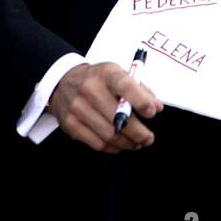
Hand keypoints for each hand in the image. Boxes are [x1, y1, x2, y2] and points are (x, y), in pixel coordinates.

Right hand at [48, 61, 163, 153]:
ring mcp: (78, 108)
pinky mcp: (71, 125)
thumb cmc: (98, 79)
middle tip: (149, 138)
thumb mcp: (117, 73)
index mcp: (106, 73)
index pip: (125, 86)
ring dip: (128, 143)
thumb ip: (139, 89)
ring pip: (110, 135)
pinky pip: (97, 143)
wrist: (63, 82)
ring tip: (138, 143)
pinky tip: (121, 145)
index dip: (142, 101)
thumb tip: (156, 107)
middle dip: (139, 132)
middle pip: (119, 117)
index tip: (152, 112)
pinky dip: (114, 148)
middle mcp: (90, 89)